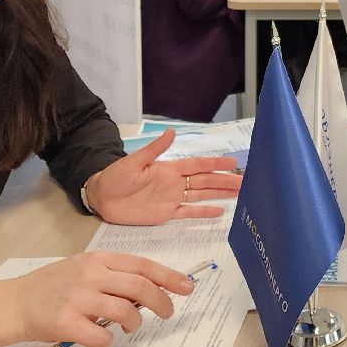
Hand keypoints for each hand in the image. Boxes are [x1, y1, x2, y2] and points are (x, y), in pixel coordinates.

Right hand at [0, 250, 193, 346]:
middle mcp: (91, 275)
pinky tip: (101, 337)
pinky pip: (101, 336)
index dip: (169, 277)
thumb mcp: (84, 268)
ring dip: (135, 323)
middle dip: (162, 302)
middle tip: (167, 313)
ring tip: (130, 326)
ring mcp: (78, 298)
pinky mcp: (66, 322)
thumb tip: (151, 289)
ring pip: (125, 311)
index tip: (187, 286)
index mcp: (98, 259)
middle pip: (140, 287)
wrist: (15, 302)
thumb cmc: (54, 286)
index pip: (143, 265)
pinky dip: (107, 341)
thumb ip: (113, 274)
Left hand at [84, 129, 242, 224]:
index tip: (233, 163)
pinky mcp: (166, 214)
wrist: (101, 197)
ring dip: (219, 194)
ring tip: (239, 193)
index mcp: (169, 169)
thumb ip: (154, 149)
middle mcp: (175, 183)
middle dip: (225, 181)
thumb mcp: (133, 161)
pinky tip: (219, 212)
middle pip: (205, 181)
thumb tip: (171, 132)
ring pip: (201, 195)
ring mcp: (172, 198)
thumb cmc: (115, 176)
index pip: (198, 165)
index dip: (215, 165)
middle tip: (245, 181)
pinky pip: (189, 212)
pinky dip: (203, 212)